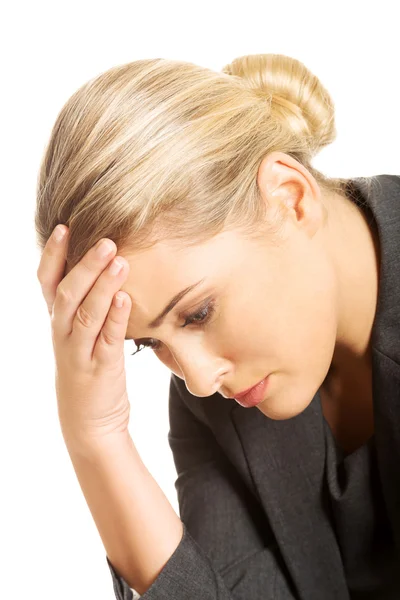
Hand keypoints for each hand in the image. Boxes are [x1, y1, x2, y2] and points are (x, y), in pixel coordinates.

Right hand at [37, 225, 132, 450]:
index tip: (65, 227)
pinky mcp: (100, 369)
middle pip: (66, 294)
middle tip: (105, 240)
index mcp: (58, 322)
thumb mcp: (78, 336)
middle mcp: (63, 334)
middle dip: (84, 265)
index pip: (47, 283)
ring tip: (119, 260)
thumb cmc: (88, 370)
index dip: (53, 255)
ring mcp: (80, 353)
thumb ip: (85, 306)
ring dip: (101, 285)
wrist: (89, 424)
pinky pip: (107, 340)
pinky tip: (124, 298)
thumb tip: (103, 268)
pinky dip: (115, 318)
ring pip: (84, 314)